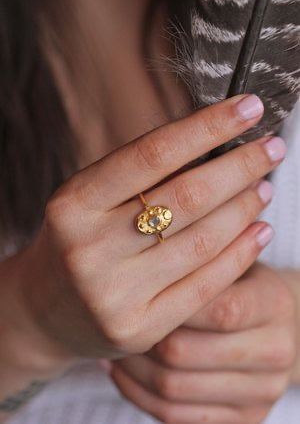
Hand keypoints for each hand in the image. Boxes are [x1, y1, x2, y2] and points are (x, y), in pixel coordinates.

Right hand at [18, 95, 283, 364]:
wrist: (46, 310)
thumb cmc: (78, 241)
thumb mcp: (91, 200)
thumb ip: (141, 178)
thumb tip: (215, 145)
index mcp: (74, 203)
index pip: (152, 153)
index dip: (207, 127)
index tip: (249, 108)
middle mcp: (89, 248)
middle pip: (185, 197)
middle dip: (240, 167)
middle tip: (272, 149)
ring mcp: (112, 294)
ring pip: (201, 241)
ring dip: (244, 209)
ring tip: (263, 188)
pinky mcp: (137, 328)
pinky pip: (204, 286)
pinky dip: (240, 255)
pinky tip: (259, 231)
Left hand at [111, 263, 296, 423]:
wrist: (272, 326)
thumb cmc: (239, 285)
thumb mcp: (230, 261)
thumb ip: (203, 253)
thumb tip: (153, 227)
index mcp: (274, 305)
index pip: (217, 308)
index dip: (170, 298)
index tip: (134, 284)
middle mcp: (275, 353)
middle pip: (185, 353)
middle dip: (139, 335)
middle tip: (108, 315)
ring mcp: (260, 392)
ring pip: (172, 389)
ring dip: (130, 367)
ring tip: (106, 341)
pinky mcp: (240, 420)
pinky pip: (173, 415)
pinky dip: (137, 393)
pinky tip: (119, 369)